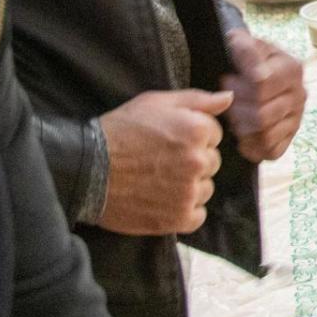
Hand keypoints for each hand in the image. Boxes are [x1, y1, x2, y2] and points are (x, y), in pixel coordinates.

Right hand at [95, 89, 234, 235]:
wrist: (88, 168)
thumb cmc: (120, 130)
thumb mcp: (156, 102)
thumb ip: (197, 100)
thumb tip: (228, 98)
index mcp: (197, 130)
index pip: (213, 134)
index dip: (191, 135)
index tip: (168, 139)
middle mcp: (198, 161)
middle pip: (212, 162)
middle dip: (193, 160)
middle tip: (162, 160)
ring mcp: (189, 192)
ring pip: (205, 189)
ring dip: (189, 186)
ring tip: (159, 180)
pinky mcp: (178, 218)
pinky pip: (197, 214)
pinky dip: (184, 210)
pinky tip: (162, 199)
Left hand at [224, 29, 305, 162]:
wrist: (255, 74)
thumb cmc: (246, 59)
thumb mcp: (243, 44)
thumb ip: (245, 48)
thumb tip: (253, 66)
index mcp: (293, 69)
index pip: (262, 87)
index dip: (237, 87)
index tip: (226, 80)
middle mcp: (300, 95)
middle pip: (262, 115)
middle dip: (236, 110)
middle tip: (225, 102)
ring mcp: (297, 119)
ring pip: (265, 135)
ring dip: (241, 128)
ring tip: (233, 116)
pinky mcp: (290, 139)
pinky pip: (270, 151)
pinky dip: (251, 146)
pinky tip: (242, 132)